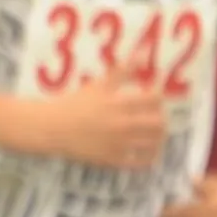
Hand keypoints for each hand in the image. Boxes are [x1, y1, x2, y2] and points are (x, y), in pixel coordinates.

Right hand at [42, 73, 166, 169]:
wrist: (54, 128)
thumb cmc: (76, 103)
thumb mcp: (99, 85)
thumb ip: (122, 71)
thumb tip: (142, 54)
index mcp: (120, 104)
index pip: (154, 100)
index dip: (159, 96)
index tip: (155, 96)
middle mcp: (123, 125)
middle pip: (158, 124)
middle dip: (162, 119)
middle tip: (157, 116)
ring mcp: (119, 145)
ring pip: (153, 145)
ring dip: (158, 138)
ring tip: (155, 134)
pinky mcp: (113, 160)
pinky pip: (139, 162)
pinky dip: (148, 158)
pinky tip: (149, 153)